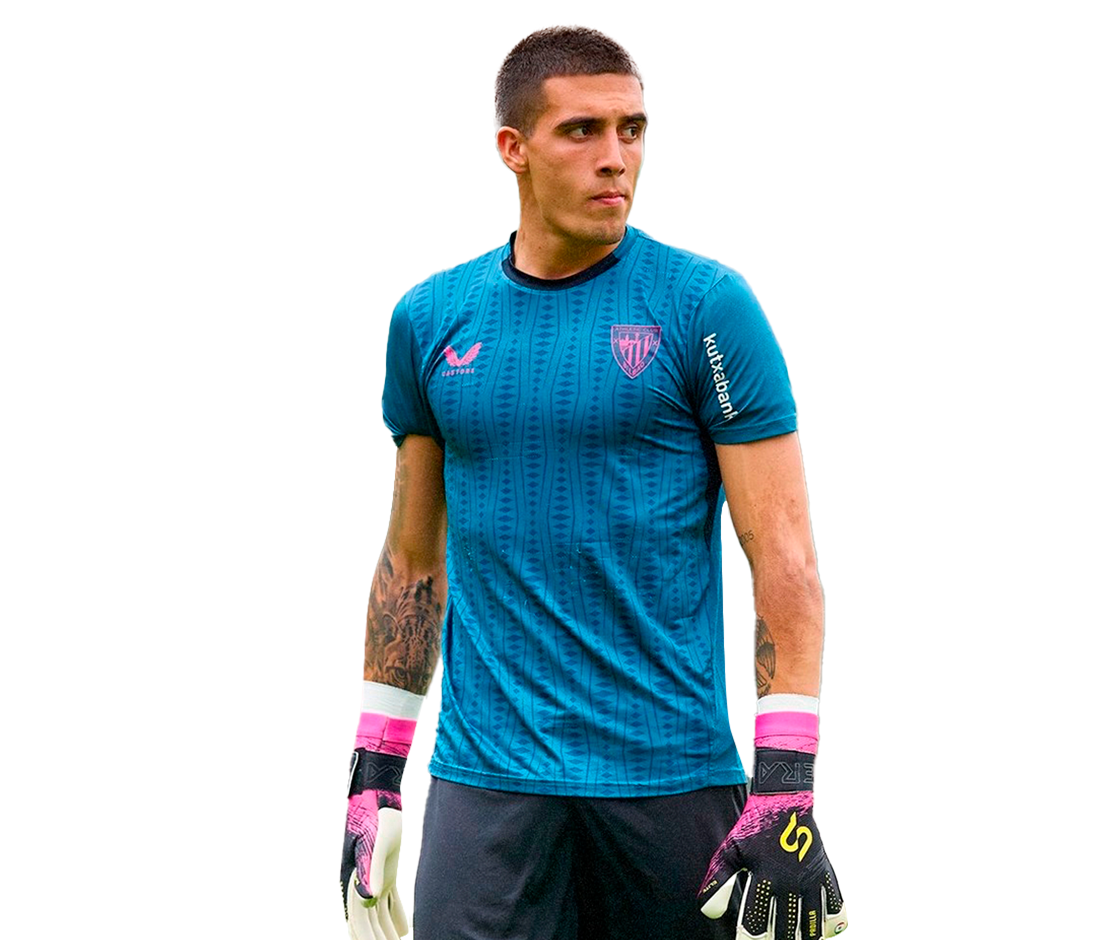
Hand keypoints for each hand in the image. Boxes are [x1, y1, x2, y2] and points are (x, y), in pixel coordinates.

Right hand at [341, 792, 410, 939]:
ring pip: (380, 916)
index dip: (368, 938)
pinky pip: (390, 902)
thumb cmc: (372, 817)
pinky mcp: (386, 873)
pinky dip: (397, 917)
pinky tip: (407, 928)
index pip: (358, 923)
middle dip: (380, 938)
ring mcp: (374, 880)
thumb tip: (367, 899)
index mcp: (353, 882)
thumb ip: (369, 870)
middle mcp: (360, 885)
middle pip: (370, 923)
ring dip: (388, 932)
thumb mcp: (372, 843)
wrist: (378, 795)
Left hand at [698, 789, 846, 938]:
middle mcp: (789, 881)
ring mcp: (810, 878)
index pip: (756, 923)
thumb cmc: (753, 826)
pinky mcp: (825, 872)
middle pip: (786, 929)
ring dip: (805, 938)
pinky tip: (823, 929)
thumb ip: (718, 881)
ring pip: (813, 924)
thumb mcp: (730, 849)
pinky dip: (832, 922)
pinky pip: (835, 906)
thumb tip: (709, 914)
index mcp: (764, 876)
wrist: (784, 799)